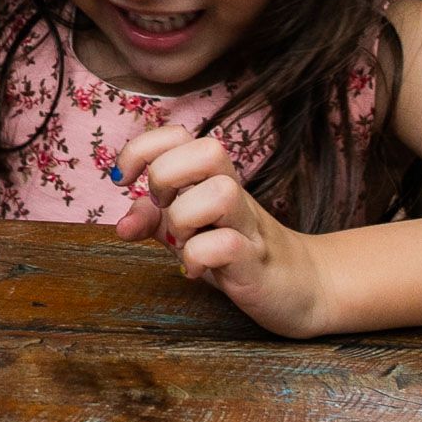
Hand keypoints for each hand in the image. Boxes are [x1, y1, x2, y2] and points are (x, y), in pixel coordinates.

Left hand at [112, 126, 333, 338]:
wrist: (301, 286)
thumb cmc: (236, 253)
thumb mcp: (187, 231)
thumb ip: (153, 220)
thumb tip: (121, 224)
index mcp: (212, 178)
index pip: (177, 135)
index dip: (142, 149)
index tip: (125, 180)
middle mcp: (233, 193)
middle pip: (206, 149)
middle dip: (166, 176)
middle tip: (163, 207)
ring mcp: (248, 225)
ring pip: (220, 193)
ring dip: (185, 219)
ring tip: (183, 242)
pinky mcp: (256, 261)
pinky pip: (224, 245)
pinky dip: (198, 258)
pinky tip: (195, 269)